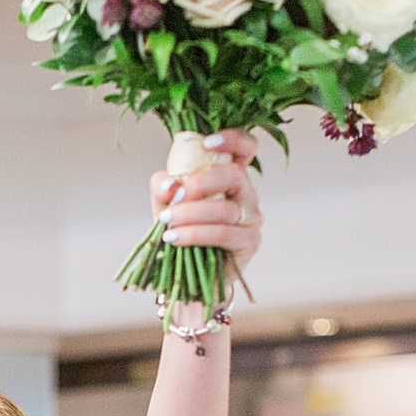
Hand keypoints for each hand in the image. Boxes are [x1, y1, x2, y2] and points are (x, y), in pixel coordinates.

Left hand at [150, 128, 262, 269]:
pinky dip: (194, 234)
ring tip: (167, 222)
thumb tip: (171, 185)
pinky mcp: (250, 242)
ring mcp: (252, 218)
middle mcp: (247, 193)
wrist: (186, 275)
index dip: (233, 140)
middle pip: (234, 175)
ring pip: (225, 208)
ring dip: (190, 214)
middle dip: (200, 183)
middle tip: (175, 197)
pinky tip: (174, 238)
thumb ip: (163, 186)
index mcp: (230, 176)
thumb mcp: (164, 204)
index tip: (208, 142)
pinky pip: (223, 233)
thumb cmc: (180, 233)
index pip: (246, 148)